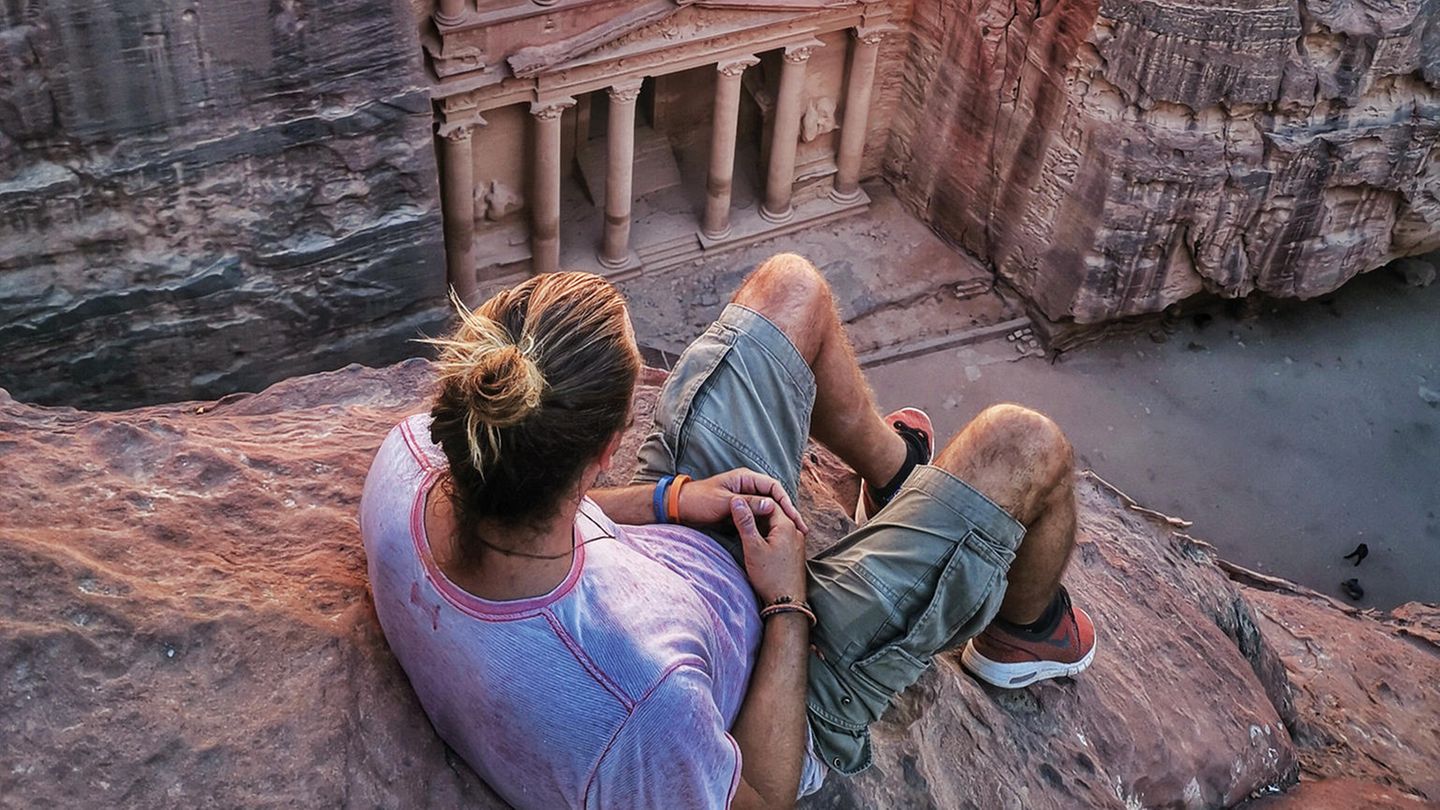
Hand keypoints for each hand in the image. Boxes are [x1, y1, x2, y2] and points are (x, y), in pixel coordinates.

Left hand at [678, 468, 809, 534]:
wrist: (679, 508)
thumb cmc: (699, 501)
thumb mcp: (725, 502)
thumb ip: (748, 503)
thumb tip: (772, 505)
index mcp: (745, 478)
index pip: (774, 487)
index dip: (787, 502)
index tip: (794, 517)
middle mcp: (747, 486)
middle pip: (775, 497)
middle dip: (789, 512)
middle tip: (802, 528)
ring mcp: (744, 498)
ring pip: (769, 508)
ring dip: (781, 519)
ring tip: (795, 534)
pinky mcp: (740, 510)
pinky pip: (759, 516)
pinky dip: (770, 524)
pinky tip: (777, 536)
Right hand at [729, 497, 806, 605]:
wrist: (787, 602)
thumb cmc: (770, 576)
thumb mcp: (753, 547)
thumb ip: (745, 522)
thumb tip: (737, 501)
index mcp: (786, 525)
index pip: (769, 502)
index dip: (752, 501)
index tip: (737, 503)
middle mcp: (795, 530)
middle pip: (774, 512)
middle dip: (757, 511)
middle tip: (740, 512)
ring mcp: (797, 541)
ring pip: (777, 524)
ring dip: (763, 523)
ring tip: (746, 525)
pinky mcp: (795, 552)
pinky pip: (781, 534)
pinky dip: (769, 533)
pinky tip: (758, 539)